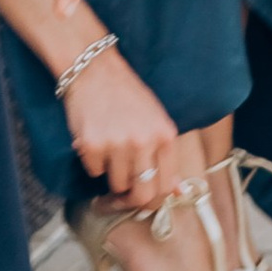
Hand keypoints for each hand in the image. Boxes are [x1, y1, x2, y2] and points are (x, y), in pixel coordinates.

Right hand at [61, 46, 179, 205]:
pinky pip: (93, 171)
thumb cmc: (127, 94)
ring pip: (116, 184)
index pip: (165, 186)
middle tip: (119, 197)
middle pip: (141, 194)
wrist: (94, 69)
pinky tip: (94, 140)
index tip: (142, 200)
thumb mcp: (156, 119)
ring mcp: (118, 144)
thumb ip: (167, 156)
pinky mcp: (92, 145)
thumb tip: (178, 192)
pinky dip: (92, 162)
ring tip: (108, 151)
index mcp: (165, 135)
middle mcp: (144, 141)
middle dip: (130, 200)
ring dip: (110, 175)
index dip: (152, 199)